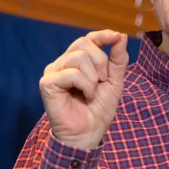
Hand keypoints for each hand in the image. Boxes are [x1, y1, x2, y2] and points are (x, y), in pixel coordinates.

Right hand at [39, 30, 128, 150]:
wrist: (89, 132)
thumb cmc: (99, 109)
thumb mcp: (114, 81)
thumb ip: (117, 59)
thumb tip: (121, 36)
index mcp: (77, 61)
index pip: (88, 38)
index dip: (102, 35)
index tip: (116, 37)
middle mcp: (63, 63)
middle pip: (83, 43)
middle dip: (100, 61)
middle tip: (102, 81)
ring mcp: (53, 72)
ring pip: (78, 57)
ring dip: (92, 78)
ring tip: (91, 93)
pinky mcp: (48, 83)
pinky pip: (71, 73)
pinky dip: (84, 85)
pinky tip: (84, 96)